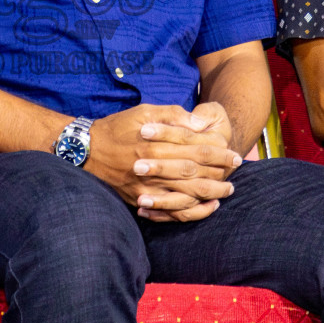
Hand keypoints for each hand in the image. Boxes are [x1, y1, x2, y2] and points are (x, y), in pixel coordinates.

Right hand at [84, 104, 242, 222]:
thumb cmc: (118, 127)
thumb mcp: (144, 111)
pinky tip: (207, 207)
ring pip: (187, 194)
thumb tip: (199, 124)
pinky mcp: (141, 199)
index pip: (195, 149)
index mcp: (156, 143)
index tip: (234, 153)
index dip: (218, 152)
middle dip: (220, 172)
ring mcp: (147, 186)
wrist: (87, 150)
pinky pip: (171, 211)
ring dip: (211, 193)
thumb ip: (173, 115)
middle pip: (195, 172)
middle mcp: (153, 166)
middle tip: (236, 170)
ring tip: (227, 191)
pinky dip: (192, 211)